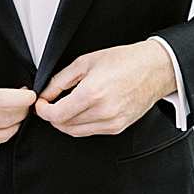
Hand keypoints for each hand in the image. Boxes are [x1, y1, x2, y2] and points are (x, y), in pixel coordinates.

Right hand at [0, 77, 36, 153]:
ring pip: (3, 135)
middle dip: (21, 111)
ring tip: (13, 112)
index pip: (2, 101)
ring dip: (13, 124)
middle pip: (7, 120)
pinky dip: (0, 133)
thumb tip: (12, 96)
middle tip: (24, 102)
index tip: (30, 94)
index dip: (22, 99)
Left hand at [34, 40, 175, 136]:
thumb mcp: (85, 62)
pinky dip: (80, 124)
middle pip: (64, 125)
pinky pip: (90, 131)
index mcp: (92, 94)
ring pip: (75, 131)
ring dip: (64, 121)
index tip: (40, 104)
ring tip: (63, 106)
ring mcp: (111, 123)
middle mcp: (102, 112)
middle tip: (49, 103)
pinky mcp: (118, 128)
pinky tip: (80, 111)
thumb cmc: (124, 61)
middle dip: (52, 115)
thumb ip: (60, 80)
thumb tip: (46, 93)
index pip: (56, 114)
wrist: (153, 70)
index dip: (42, 111)